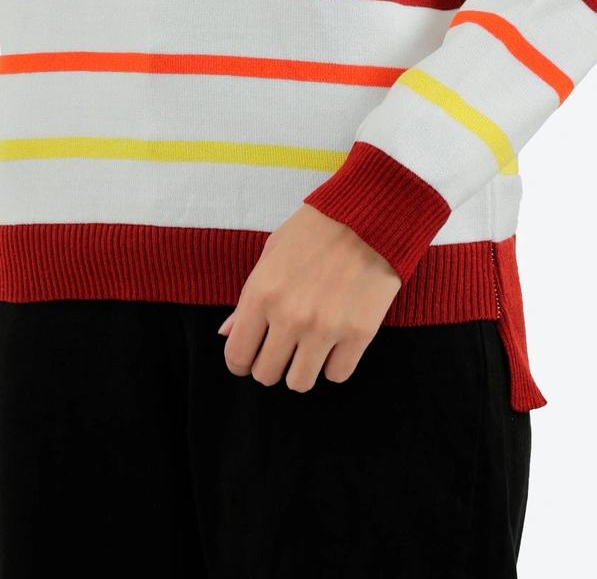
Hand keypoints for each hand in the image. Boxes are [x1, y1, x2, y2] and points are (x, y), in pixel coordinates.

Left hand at [216, 204, 401, 391]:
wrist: (370, 214)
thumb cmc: (317, 228)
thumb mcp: (272, 252)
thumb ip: (247, 297)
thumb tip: (226, 333)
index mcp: (262, 293)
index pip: (237, 355)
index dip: (241, 362)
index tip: (251, 357)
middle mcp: (289, 316)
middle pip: (267, 374)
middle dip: (271, 363)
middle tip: (284, 346)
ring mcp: (324, 328)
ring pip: (300, 382)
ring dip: (302, 367)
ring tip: (311, 345)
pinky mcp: (358, 334)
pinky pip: (337, 375)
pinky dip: (335, 362)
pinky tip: (337, 340)